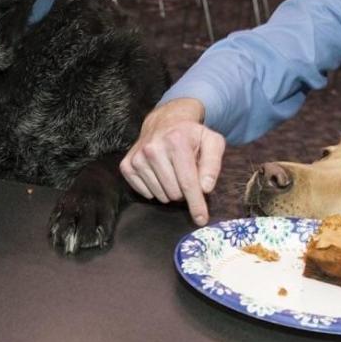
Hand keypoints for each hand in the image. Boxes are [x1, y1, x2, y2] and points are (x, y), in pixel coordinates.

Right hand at [120, 98, 225, 225]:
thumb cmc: (191, 135)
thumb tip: (205, 188)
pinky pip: (144, 193)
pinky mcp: (127, 165)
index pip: (188, 183)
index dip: (196, 204)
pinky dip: (155, 190)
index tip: (201, 219)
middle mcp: (153, 148)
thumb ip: (213, 165)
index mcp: (176, 141)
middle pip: (174, 193)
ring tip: (173, 173)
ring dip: (170, 191)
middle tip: (187, 177)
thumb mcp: (212, 142)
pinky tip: (160, 176)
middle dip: (185, 192)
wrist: (164, 122)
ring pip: (160, 196)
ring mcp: (138, 157)